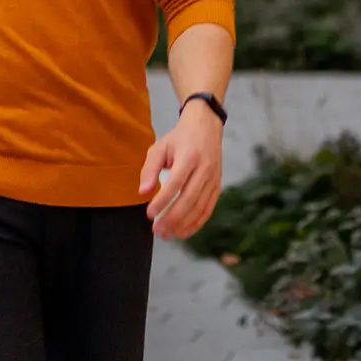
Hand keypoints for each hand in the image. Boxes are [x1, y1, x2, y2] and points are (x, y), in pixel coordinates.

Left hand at [138, 103, 224, 239]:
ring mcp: (213, 178)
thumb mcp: (160, 147)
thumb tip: (142, 193)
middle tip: (157, 230)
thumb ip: (149, 169)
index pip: (175, 183)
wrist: (206, 126)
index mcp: (189, 156)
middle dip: (172, 218)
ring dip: (183, 223)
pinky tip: (184, 232)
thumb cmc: (179, 138)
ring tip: (168, 234)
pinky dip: (197, 222)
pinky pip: (208, 208)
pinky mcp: (218, 185)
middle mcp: (205, 168)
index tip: (149, 214)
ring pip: (200, 206)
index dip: (162, 201)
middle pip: (189, 199)